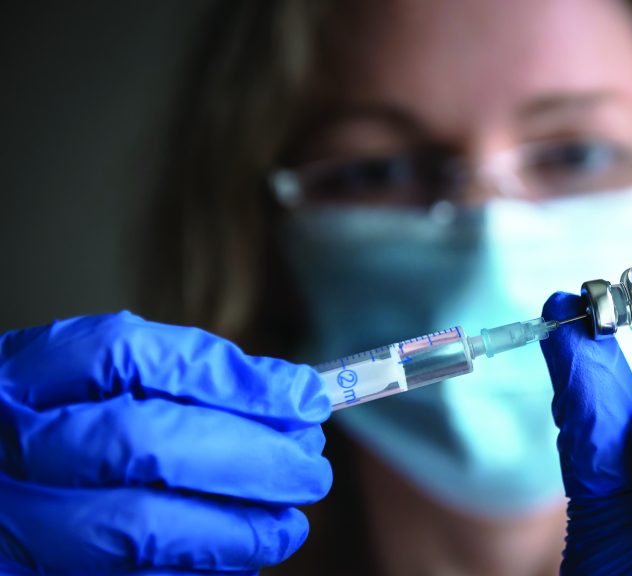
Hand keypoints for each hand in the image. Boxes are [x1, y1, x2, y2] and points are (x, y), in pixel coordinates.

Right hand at [0, 312, 331, 574]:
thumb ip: (187, 382)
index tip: (305, 399)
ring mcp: (10, 524)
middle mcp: (6, 444)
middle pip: (143, 440)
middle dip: (248, 457)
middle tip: (311, 471)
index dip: (228, 378)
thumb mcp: (100, 388)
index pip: (128, 355)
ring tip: (289, 527)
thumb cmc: (63, 435)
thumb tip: (297, 396)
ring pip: (139, 528)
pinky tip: (238, 562)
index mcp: (23, 375)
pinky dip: (203, 573)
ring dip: (237, 531)